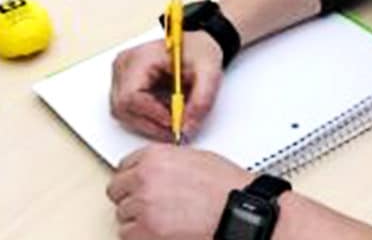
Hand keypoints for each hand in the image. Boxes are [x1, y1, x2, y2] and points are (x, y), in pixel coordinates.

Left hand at [106, 144, 254, 239]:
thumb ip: (168, 163)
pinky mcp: (144, 231)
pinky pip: (128, 235)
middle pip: (117, 190)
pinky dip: (142, 236)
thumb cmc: (227, 188)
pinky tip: (162, 231)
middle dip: (131, 197)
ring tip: (163, 219)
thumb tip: (158, 171)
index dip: (133, 177)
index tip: (137, 184)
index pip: (124, 165)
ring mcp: (142, 206)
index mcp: (156, 156)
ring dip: (138, 219)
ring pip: (122, 215)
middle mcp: (144, 178)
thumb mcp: (197, 159)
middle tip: (149, 204)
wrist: (238, 212)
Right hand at [110, 31, 223, 140]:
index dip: (152, 115)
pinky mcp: (125, 85)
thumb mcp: (209, 72)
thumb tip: (189, 126)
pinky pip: (129, 111)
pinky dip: (148, 118)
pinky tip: (167, 115)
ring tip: (175, 121)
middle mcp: (124, 67)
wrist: (198, 44)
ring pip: (124, 114)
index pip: (131, 96)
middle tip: (178, 130)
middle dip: (151, 124)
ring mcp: (121, 76)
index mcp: (140, 58)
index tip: (175, 125)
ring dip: (149, 124)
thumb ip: (203, 100)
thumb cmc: (199, 51)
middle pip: (123, 108)